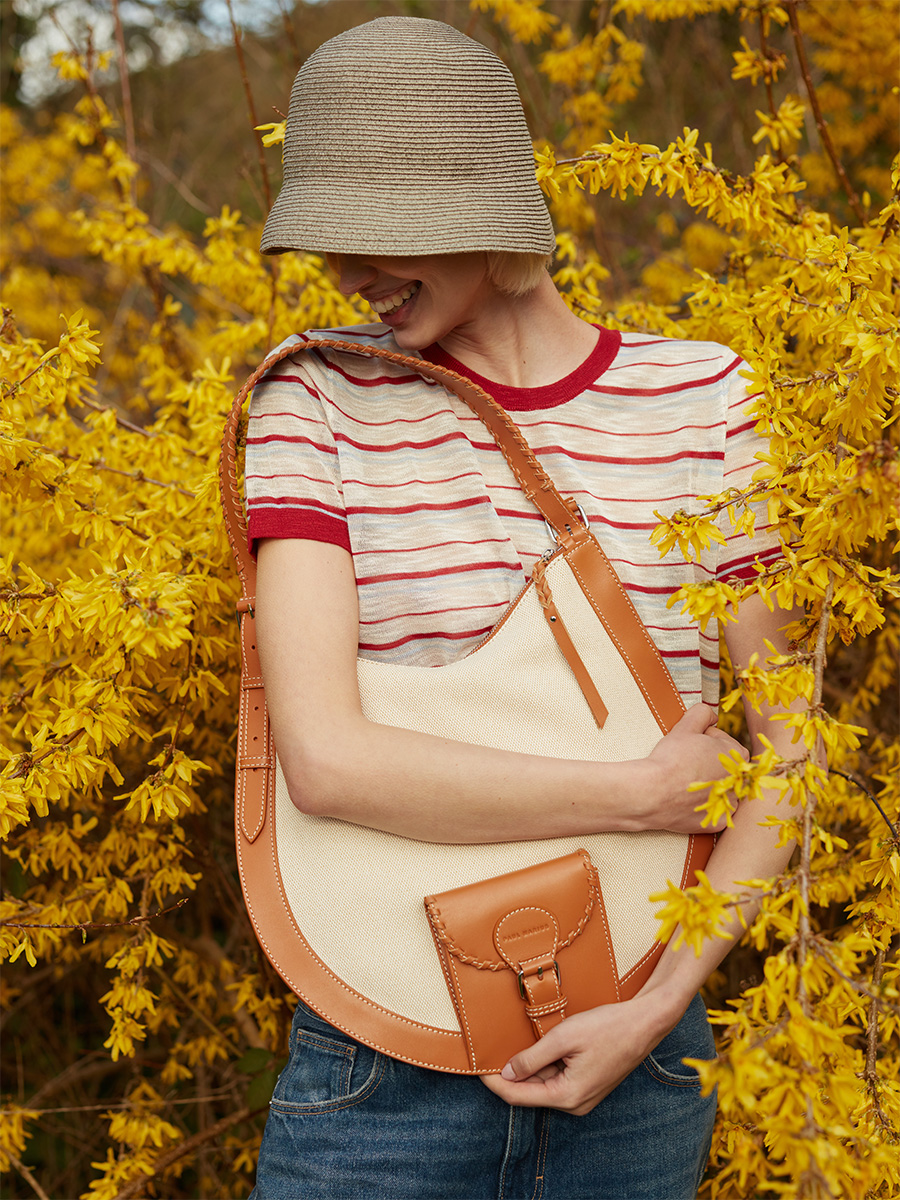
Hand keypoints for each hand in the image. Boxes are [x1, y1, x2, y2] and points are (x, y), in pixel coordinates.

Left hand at [480, 995, 677, 1115]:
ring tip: (512, 1044)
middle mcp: (575, 1103)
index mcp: (568, 1096)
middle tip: (489, 1053)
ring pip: (544, 1085)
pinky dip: (545, 1065)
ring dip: (528, 1068)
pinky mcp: (588, 1085)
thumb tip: (507, 1073)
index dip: (495, 1082)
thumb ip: (532, 1058)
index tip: (477, 1067)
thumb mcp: (564, 1037)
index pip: (518, 1096)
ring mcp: (583, 1097)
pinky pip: (558, 1080)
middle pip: (530, 1093)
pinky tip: (538, 1046)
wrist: (644, 1023)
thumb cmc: (608, 1027)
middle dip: (510, 1074)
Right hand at [640, 703, 747, 833]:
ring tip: (685, 782)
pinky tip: (687, 801)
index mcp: (737, 756)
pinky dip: (702, 807)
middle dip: (707, 763)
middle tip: (686, 763)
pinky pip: (713, 812)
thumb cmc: (671, 758)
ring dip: (708, 785)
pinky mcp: (717, 824)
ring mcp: (729, 804)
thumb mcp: (686, 726)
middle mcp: (739, 782)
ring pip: (720, 791)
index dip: (705, 741)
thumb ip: (703, 713)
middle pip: (724, 768)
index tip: (690, 746)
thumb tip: (711, 714)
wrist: (653, 792)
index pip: (725, 744)